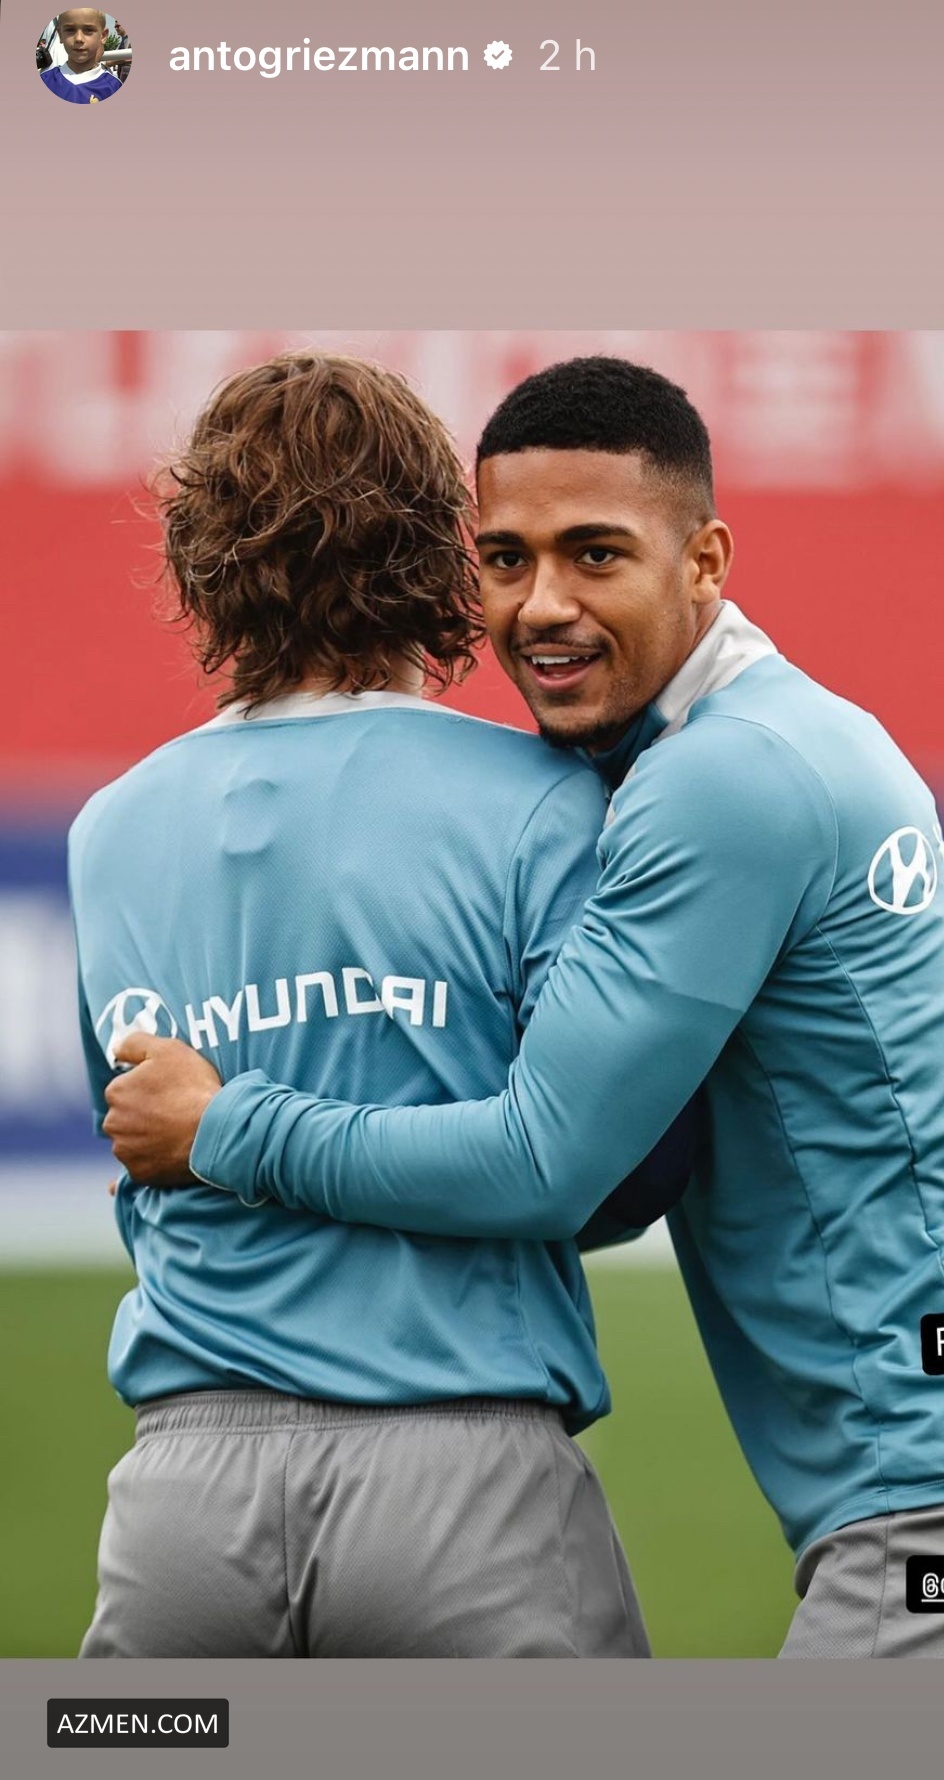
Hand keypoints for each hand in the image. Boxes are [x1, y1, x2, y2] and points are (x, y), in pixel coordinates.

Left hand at [102, 1033, 222, 1186]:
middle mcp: (114, 1124)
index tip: (168, 1091)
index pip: (125, 1088)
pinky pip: (141, 1167)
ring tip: (176, 1133)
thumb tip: (116, 1049)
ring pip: (132, 1142)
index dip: (148, 1088)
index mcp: (117, 1092)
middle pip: (125, 1117)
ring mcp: (126, 1152)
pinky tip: (165, 1158)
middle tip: (173, 1112)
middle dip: (143, 1115)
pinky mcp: (140, 1174)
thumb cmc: (193, 1088)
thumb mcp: (168, 1049)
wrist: (216, 1130)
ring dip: (146, 1139)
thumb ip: (135, 1043)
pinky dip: (151, 1163)